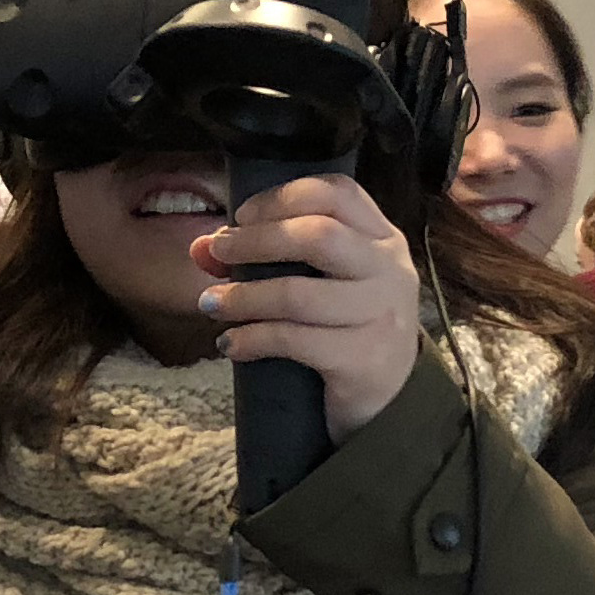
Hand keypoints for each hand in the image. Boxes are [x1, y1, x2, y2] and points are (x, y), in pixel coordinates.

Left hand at [192, 173, 421, 440]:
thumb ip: (269, 259)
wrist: (392, 401)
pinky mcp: (365, 359)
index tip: (242, 215)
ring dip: (243, 297)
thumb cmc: (348, 329)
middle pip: (318, 235)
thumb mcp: (323, 285)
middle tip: (218, 251)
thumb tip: (201, 247)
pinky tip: (231, 345)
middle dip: (257, 240)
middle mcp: (389, 270)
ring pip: (299, 294)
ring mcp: (381, 315)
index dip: (283, 196)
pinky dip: (252, 340)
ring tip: (211, 304)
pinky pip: (295, 341)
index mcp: (382, 238)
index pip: (338, 193)